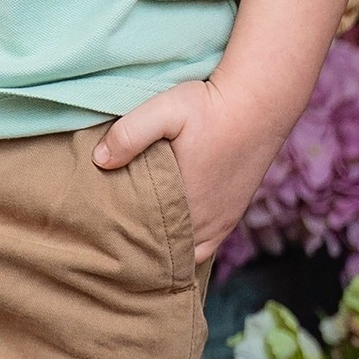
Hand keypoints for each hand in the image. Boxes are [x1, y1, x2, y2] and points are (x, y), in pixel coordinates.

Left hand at [93, 77, 283, 267]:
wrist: (259, 104)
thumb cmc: (210, 107)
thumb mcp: (164, 110)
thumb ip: (130, 134)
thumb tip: (100, 160)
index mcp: (182, 202)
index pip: (142, 238)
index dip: (121, 236)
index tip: (103, 226)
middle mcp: (203, 221)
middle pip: (161, 250)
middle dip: (139, 245)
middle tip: (114, 234)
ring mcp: (219, 224)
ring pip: (183, 254)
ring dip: (163, 248)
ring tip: (139, 237)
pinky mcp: (230, 218)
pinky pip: (204, 250)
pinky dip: (186, 249)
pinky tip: (169, 238)